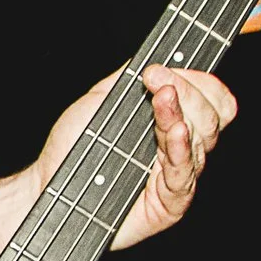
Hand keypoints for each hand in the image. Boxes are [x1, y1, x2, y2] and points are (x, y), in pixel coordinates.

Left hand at [3, 65, 234, 253]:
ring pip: (201, 143)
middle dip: (190, 93)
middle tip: (157, 79)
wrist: (48, 183)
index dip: (197, 81)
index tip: (160, 70)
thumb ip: (130, 78)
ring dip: (181, 114)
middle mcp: (179, 149)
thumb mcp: (102, 100)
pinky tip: (175, 132)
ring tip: (162, 98)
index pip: (210, 99)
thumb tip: (157, 56)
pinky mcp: (168, 204)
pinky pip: (183, 175)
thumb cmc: (72, 148)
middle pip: (211, 118)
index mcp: (171, 124)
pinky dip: (181, 150)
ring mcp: (176, 176)